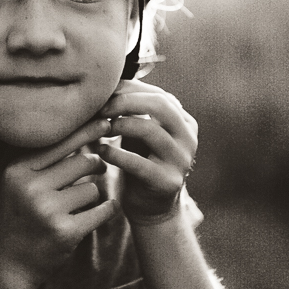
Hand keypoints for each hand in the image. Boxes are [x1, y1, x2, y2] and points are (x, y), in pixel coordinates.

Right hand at [0, 118, 119, 288]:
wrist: (9, 263)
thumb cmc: (20, 217)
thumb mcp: (20, 184)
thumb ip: (46, 162)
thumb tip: (86, 132)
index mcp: (17, 170)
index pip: (59, 143)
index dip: (86, 132)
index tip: (106, 121)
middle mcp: (30, 188)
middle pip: (82, 162)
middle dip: (95, 165)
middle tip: (99, 168)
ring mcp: (48, 211)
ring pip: (92, 188)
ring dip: (92, 195)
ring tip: (77, 206)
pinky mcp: (65, 232)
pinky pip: (102, 210)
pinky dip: (108, 209)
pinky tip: (104, 210)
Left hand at [98, 79, 197, 225]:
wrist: (151, 207)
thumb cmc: (141, 162)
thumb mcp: (141, 133)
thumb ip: (133, 110)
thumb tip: (109, 81)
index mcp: (184, 122)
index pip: (158, 95)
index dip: (129, 90)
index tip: (104, 93)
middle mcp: (188, 138)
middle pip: (160, 106)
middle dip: (126, 102)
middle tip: (101, 107)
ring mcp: (181, 160)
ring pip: (150, 131)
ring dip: (120, 124)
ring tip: (100, 127)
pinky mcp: (168, 182)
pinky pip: (139, 163)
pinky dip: (116, 154)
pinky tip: (100, 150)